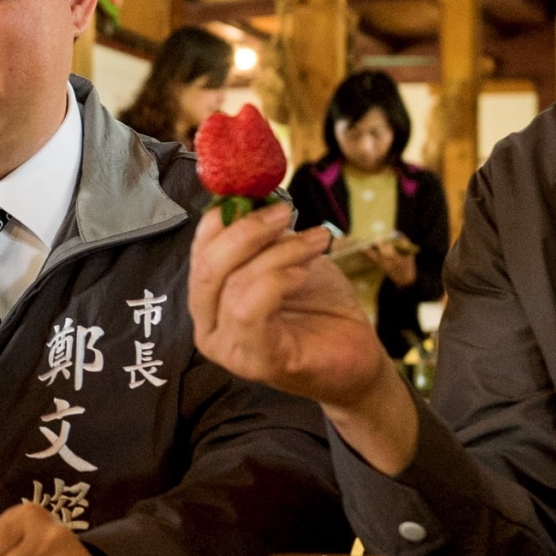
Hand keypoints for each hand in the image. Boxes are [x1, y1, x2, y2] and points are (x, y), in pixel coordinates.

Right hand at [188, 200, 416, 474]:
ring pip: (236, 283)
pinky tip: (305, 272)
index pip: (200, 248)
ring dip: (281, 253)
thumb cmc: (319, 307)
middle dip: (248, 229)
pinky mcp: (255, 362)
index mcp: (209, 298)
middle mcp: (207, 327)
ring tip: (316, 241)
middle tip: (285, 211)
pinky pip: (251, 309)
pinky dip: (279, 279)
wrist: (356, 356)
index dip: (224, 215)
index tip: (263, 194)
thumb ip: (265, 235)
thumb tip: (255, 193)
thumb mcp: (287, 258)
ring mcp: (228, 349)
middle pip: (208, 265)